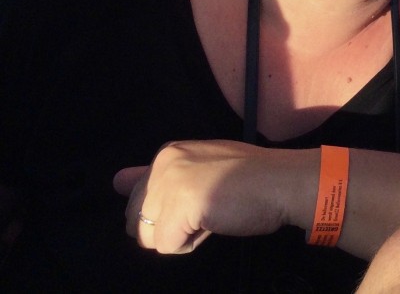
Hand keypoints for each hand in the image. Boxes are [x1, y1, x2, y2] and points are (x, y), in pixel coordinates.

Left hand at [114, 140, 314, 253]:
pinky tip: (215, 223)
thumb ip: (158, 176)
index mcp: (168, 153)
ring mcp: (172, 183)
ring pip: (148, 235)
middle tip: (207, 207)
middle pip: (138, 219)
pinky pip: (167, 246)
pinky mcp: (183, 206)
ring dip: (179, 235)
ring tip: (212, 214)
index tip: (200, 197)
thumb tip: (116, 182)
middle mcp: (164, 163)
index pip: (137, 199)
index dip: (167, 210)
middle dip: (168, 225)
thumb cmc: (251, 177)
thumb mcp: (200, 167)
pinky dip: (190, 244)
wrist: (284, 181)